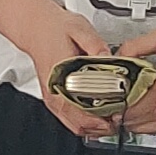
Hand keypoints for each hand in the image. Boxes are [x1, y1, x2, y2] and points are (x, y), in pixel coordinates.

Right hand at [9, 6, 113, 138]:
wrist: (36, 27)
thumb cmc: (55, 29)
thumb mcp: (79, 29)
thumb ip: (96, 45)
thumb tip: (110, 59)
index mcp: (60, 78)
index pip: (80, 110)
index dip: (101, 116)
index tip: (117, 112)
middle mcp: (54, 93)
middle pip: (78, 124)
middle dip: (101, 126)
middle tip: (119, 117)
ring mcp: (53, 99)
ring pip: (74, 126)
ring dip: (95, 127)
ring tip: (112, 118)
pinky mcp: (55, 99)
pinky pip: (71, 120)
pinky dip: (87, 123)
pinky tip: (99, 116)